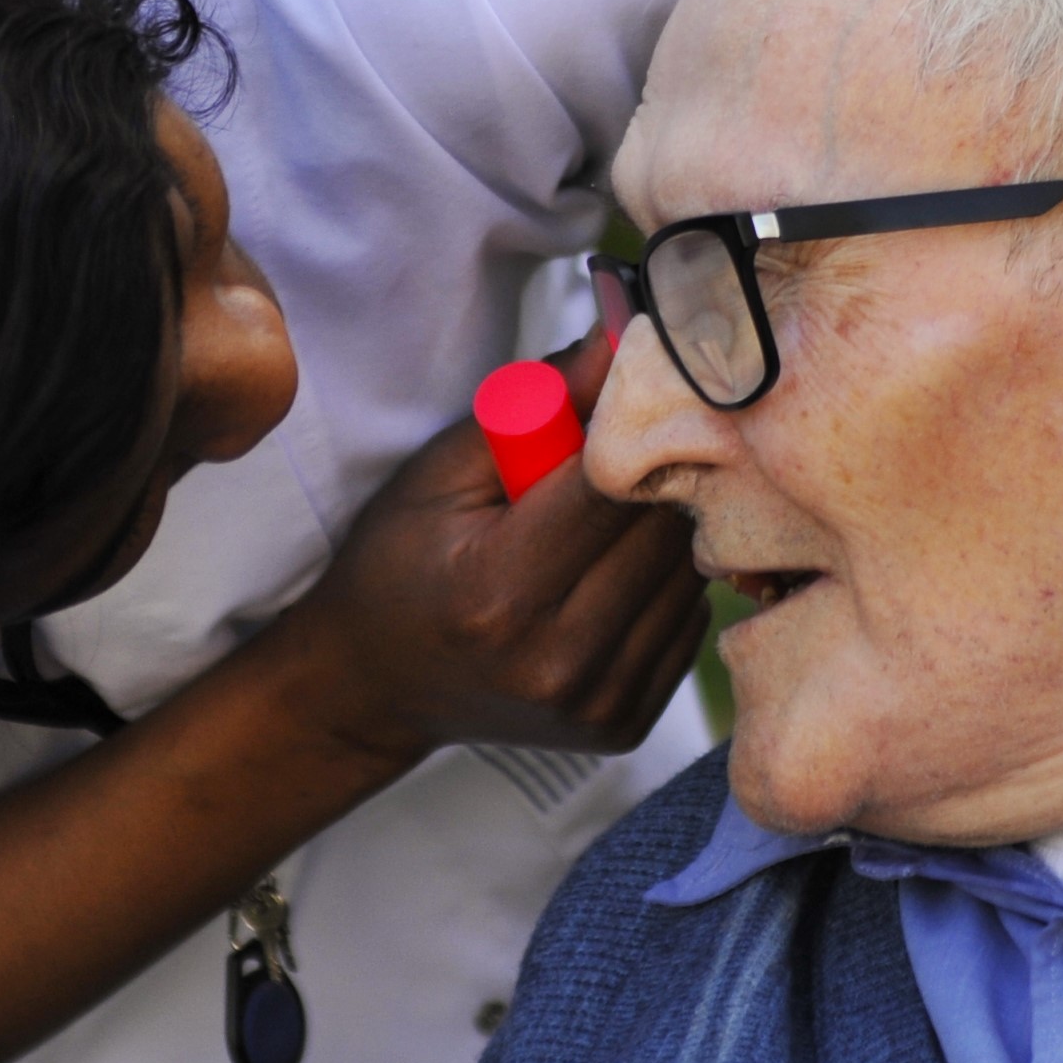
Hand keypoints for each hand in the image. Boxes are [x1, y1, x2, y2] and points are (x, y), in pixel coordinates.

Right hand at [268, 333, 708, 767]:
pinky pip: (686, 621)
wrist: (376, 688)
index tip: (653, 369)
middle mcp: (556, 658)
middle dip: (662, 464)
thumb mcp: (440, 473)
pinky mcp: (624, 723)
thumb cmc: (399, 565)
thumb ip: (533, 405)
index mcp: (499, 591)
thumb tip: (618, 338)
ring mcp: (596, 700)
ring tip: (625, 499)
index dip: (636, 417)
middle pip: (661, 529)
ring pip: (686, 575)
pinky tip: (622, 562)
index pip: (609, 484)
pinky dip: (667, 580)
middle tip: (651, 423)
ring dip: (670, 524)